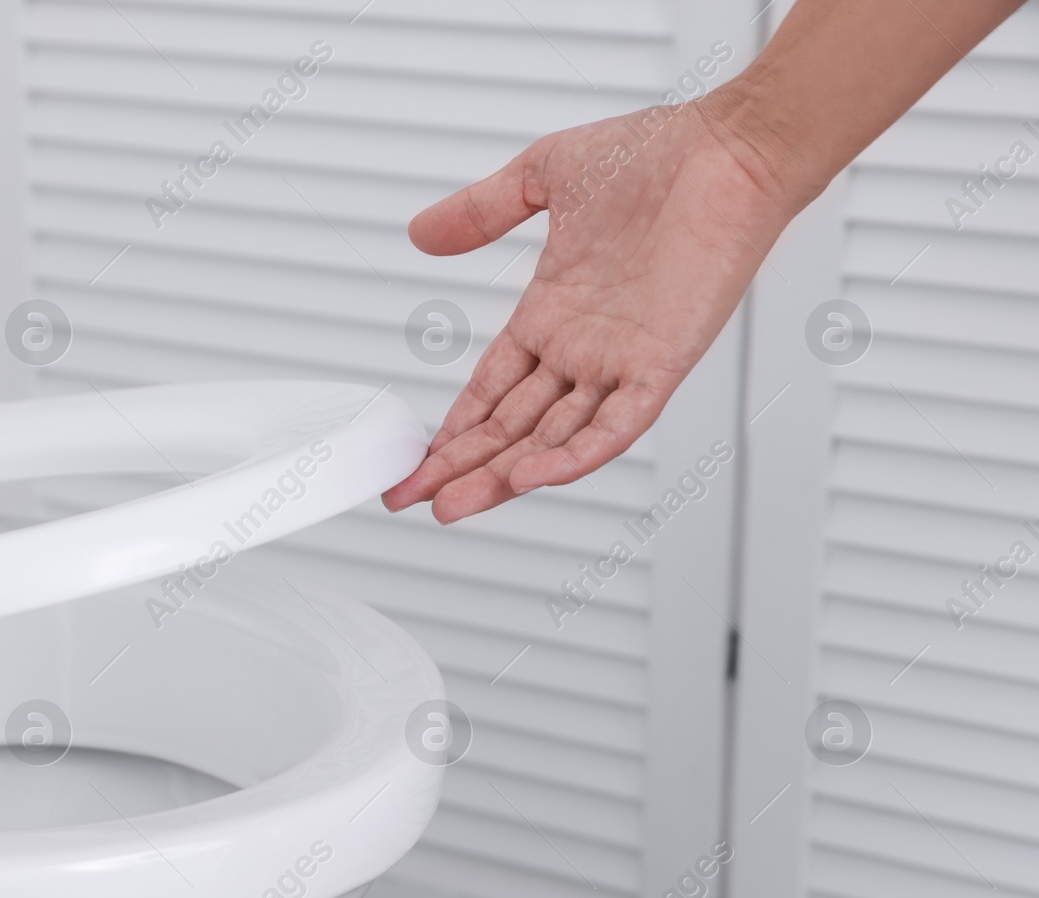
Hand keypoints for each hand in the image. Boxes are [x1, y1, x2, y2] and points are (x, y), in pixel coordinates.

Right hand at [382, 97, 798, 522]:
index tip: (414, 460)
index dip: (452, 428)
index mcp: (552, 313)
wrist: (730, 148)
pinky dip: (575, 456)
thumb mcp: (544, 177)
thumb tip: (420, 235)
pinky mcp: (659, 363)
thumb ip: (481, 212)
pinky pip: (615, 425)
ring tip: (453, 506)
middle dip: (458, 468)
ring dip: (501, 476)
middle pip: (509, 428)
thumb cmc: (658, 153)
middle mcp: (582, 347)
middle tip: (410, 500)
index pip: (491, 390)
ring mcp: (618, 360)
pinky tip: (531, 478)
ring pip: (551, 439)